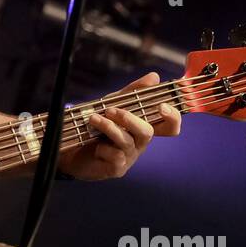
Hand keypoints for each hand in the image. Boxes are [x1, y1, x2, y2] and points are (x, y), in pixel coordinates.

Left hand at [58, 72, 180, 180]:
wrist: (73, 148)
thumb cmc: (98, 125)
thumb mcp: (114, 103)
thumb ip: (134, 91)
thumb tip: (155, 77)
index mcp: (143, 126)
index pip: (169, 125)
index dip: (172, 117)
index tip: (162, 106)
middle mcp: (139, 142)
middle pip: (147, 132)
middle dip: (129, 119)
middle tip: (110, 110)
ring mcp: (129, 157)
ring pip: (127, 142)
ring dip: (109, 128)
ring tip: (93, 118)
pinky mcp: (117, 169)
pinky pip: (115, 157)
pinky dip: (103, 148)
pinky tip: (95, 146)